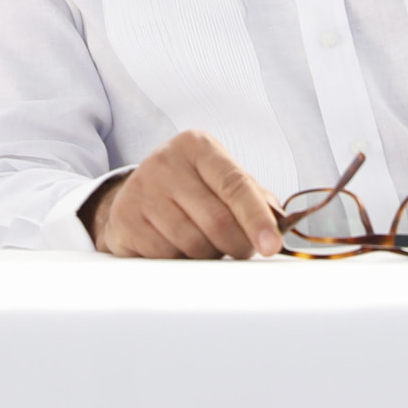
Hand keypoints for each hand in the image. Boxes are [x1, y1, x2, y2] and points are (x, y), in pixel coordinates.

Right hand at [82, 130, 281, 258]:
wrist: (137, 195)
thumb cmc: (191, 190)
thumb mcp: (222, 183)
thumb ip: (255, 200)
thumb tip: (282, 227)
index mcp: (197, 146)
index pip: (235, 184)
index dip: (256, 218)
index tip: (272, 245)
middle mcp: (165, 161)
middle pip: (217, 222)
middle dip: (238, 245)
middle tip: (240, 249)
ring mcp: (141, 190)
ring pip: (193, 244)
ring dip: (209, 256)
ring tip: (204, 243)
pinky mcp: (125, 219)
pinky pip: (166, 256)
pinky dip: (180, 261)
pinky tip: (176, 246)